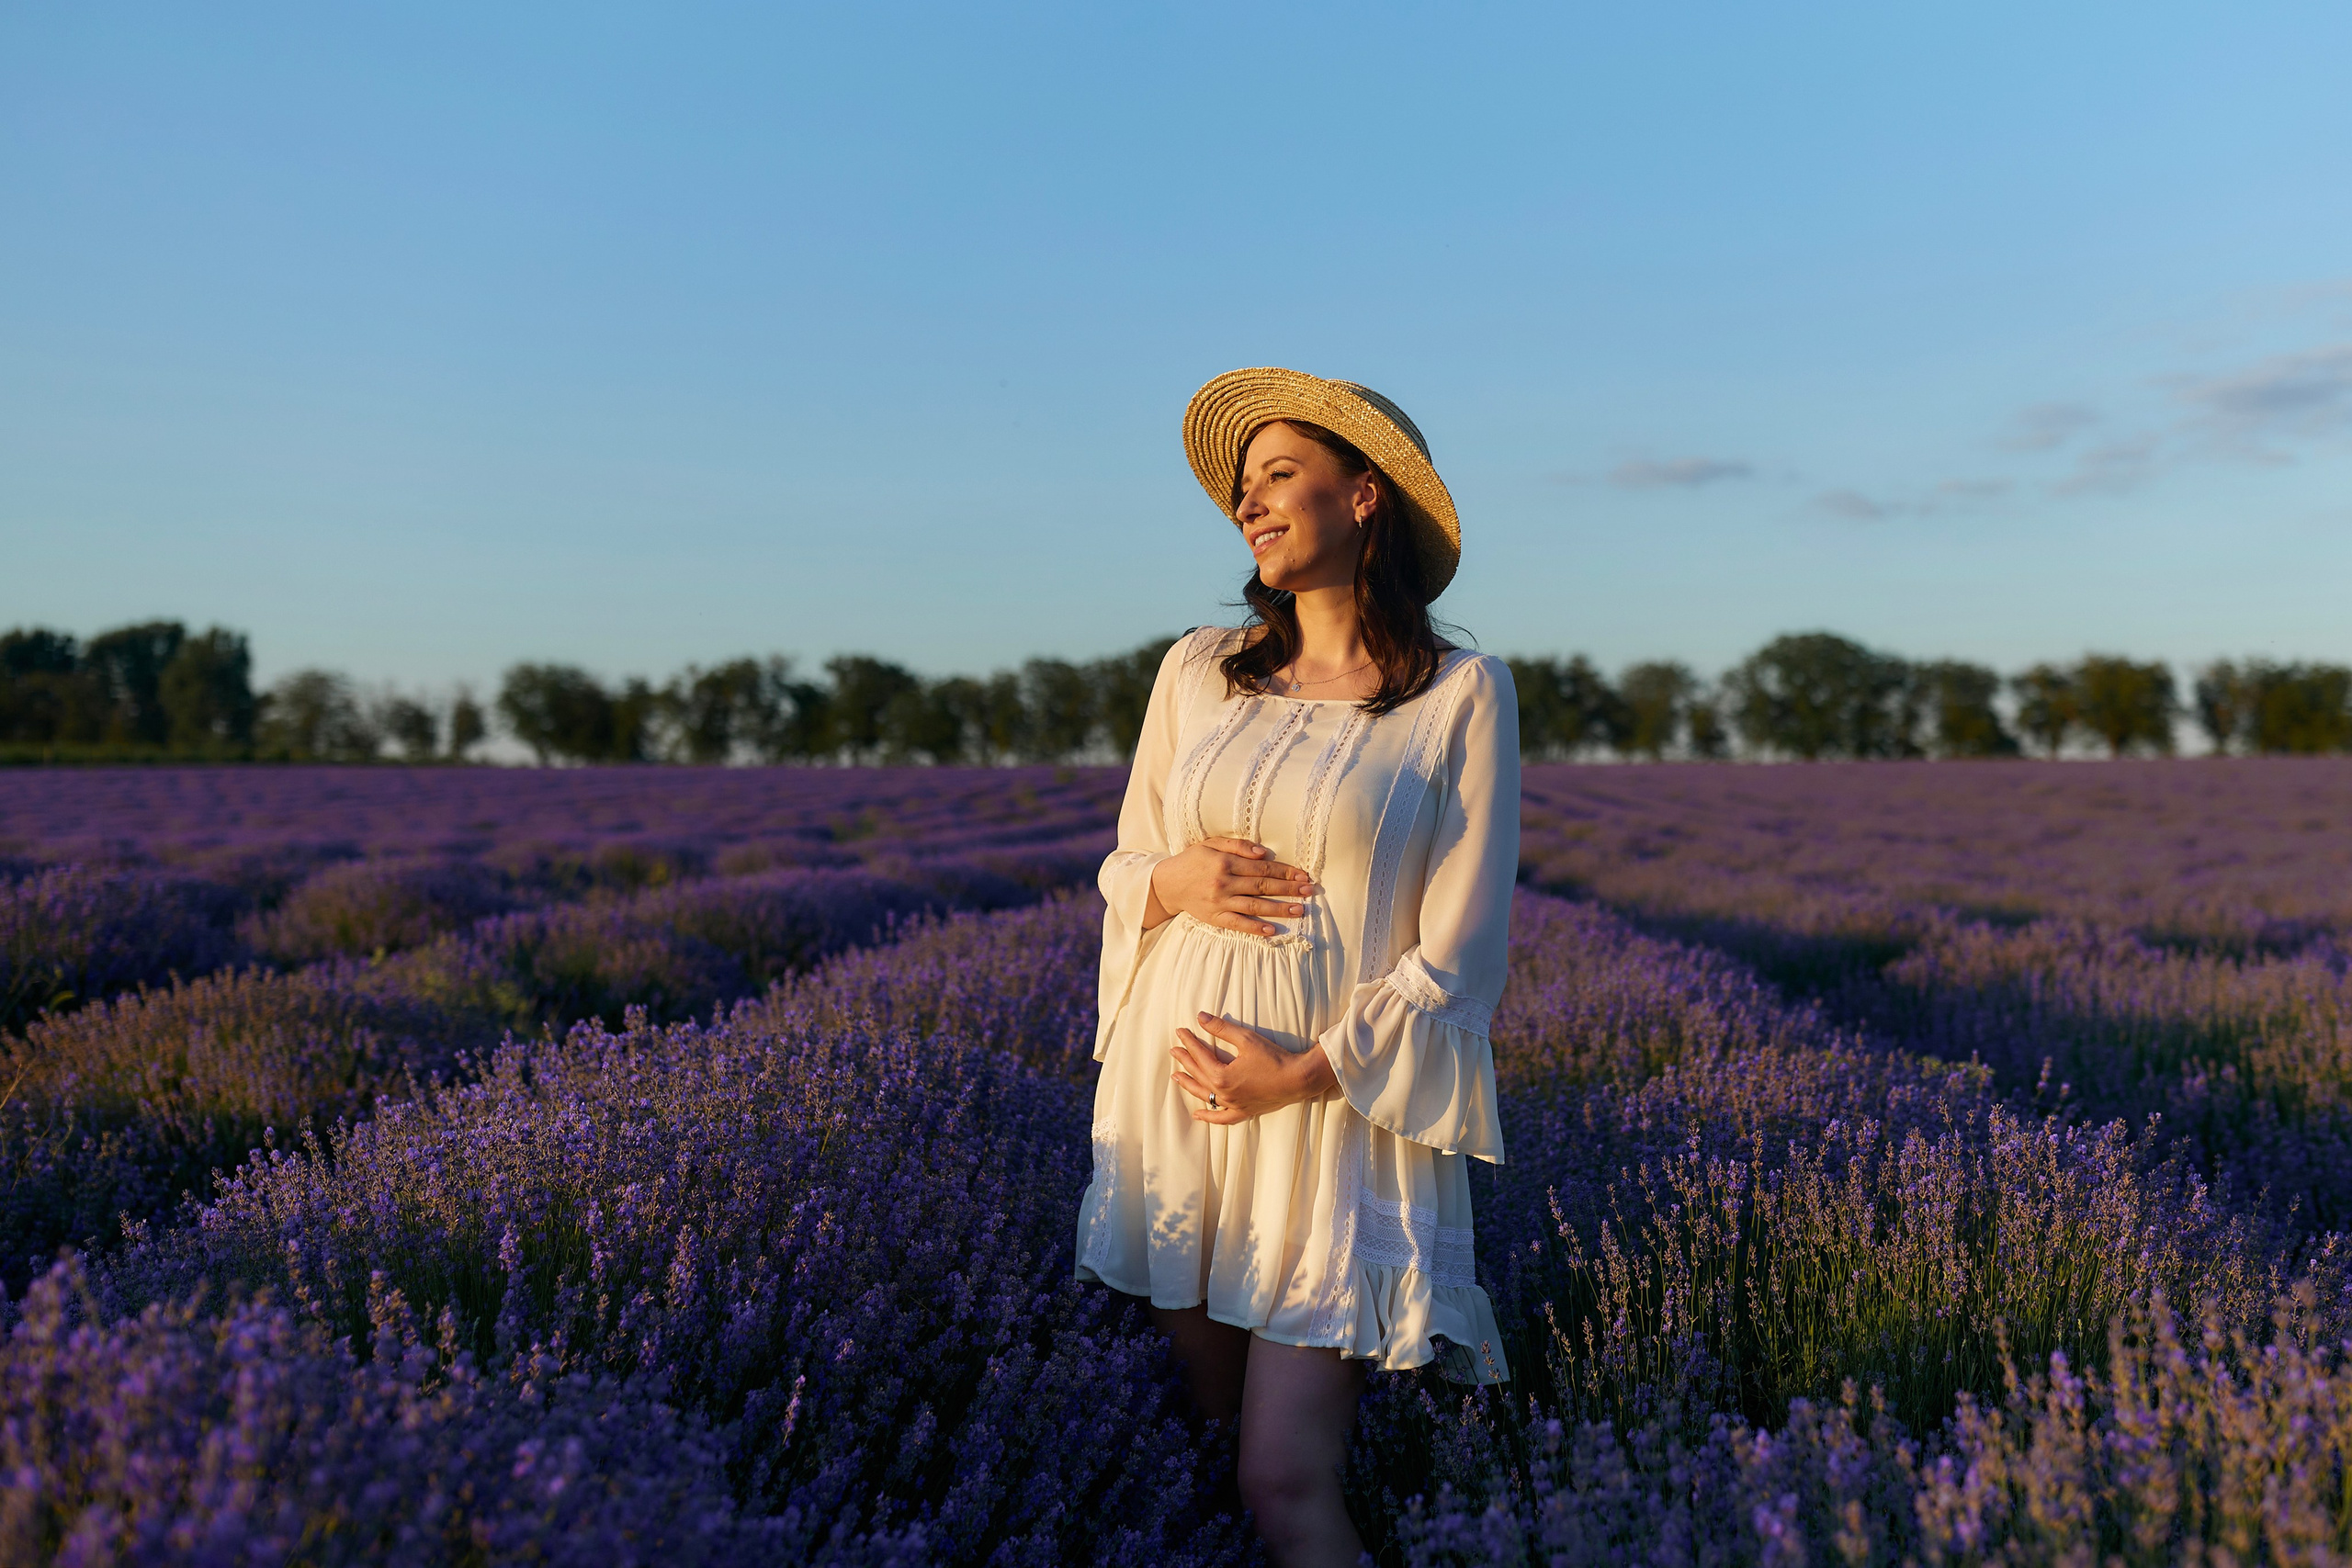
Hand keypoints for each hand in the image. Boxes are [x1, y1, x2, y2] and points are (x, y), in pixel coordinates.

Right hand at [1145, 836, 1313, 935]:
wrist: (1167, 884)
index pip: (1262, 867)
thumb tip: (1263, 853)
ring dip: (1279, 908)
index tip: (1303, 875)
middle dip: (1288, 888)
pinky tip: (1272, 930)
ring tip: (1300, 910)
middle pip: (1262, 885)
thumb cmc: (1193, 861)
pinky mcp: (1214, 918)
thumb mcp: (1211, 843)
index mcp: (1225, 862)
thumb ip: (1237, 845)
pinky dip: (1255, 928)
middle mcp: (1224, 882)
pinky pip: (1237, 924)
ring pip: (1255, 906)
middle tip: (1309, 891)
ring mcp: (1219, 902)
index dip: (1284, 871)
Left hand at [1171, 1012, 1338, 1124]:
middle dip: (1185, 1060)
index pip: (1200, 1055)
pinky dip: (1209, 1117)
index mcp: (1222, 1076)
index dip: (1189, 1041)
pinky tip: (1197, 1115)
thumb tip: (1200, 1017)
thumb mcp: (1246, 1039)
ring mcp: (1233, 1104)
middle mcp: (1224, 1093)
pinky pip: (1222, 1118)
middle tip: (1174, 1050)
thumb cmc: (1274, 1058)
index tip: (1181, 1031)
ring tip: (1176, 1076)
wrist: (1298, 1079)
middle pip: (1199, 1074)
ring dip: (1189, 1085)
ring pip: (1205, 1095)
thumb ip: (1221, 1028)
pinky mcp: (1244, 1111)